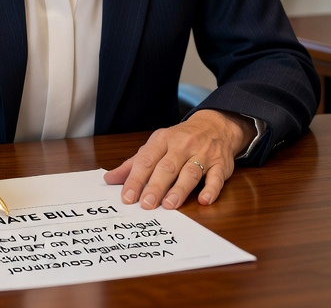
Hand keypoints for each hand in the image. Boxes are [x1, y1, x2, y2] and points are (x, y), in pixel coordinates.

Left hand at [103, 109, 255, 209]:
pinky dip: (211, 189)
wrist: (215, 125)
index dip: (135, 179)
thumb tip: (109, 179)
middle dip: (155, 186)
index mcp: (162, 140)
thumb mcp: (156, 145)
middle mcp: (182, 145)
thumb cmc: (180, 139)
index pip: (146, 160)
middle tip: (146, 204)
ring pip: (190, 172)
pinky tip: (204, 200)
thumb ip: (134, 164)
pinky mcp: (220, 164)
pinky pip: (216, 177)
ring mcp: (203, 154)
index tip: (127, 197)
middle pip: (167, 167)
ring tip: (169, 205)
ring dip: (179, 189)